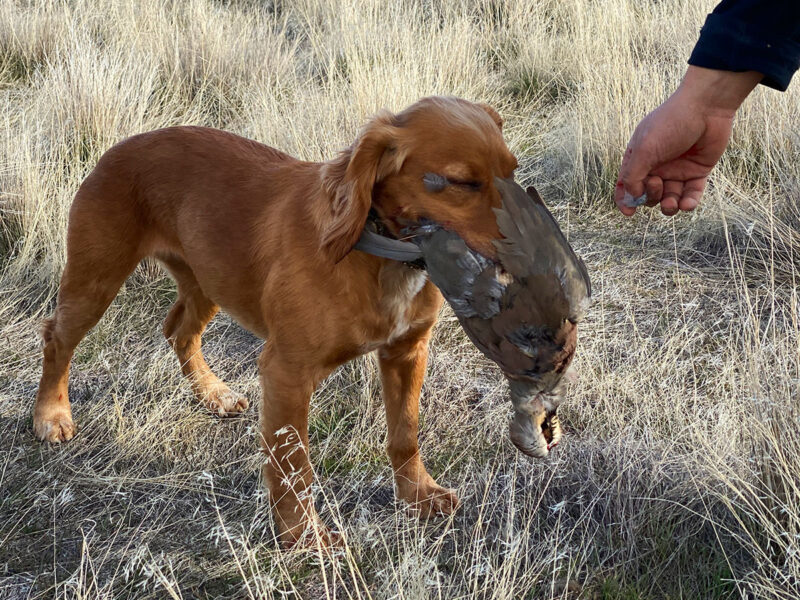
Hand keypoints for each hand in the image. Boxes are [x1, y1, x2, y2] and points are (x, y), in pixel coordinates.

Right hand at [615, 66, 761, 215]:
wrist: (706, 107)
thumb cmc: (670, 123)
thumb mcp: (644, 150)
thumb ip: (633, 176)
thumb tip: (634, 197)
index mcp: (639, 158)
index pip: (626, 184)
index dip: (625, 200)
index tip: (630, 212)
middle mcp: (657, 166)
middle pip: (648, 195)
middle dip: (651, 196)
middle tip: (657, 182)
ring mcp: (677, 170)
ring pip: (669, 199)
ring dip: (669, 206)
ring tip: (672, 203)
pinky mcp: (697, 172)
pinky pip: (691, 195)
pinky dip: (688, 203)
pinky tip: (687, 204)